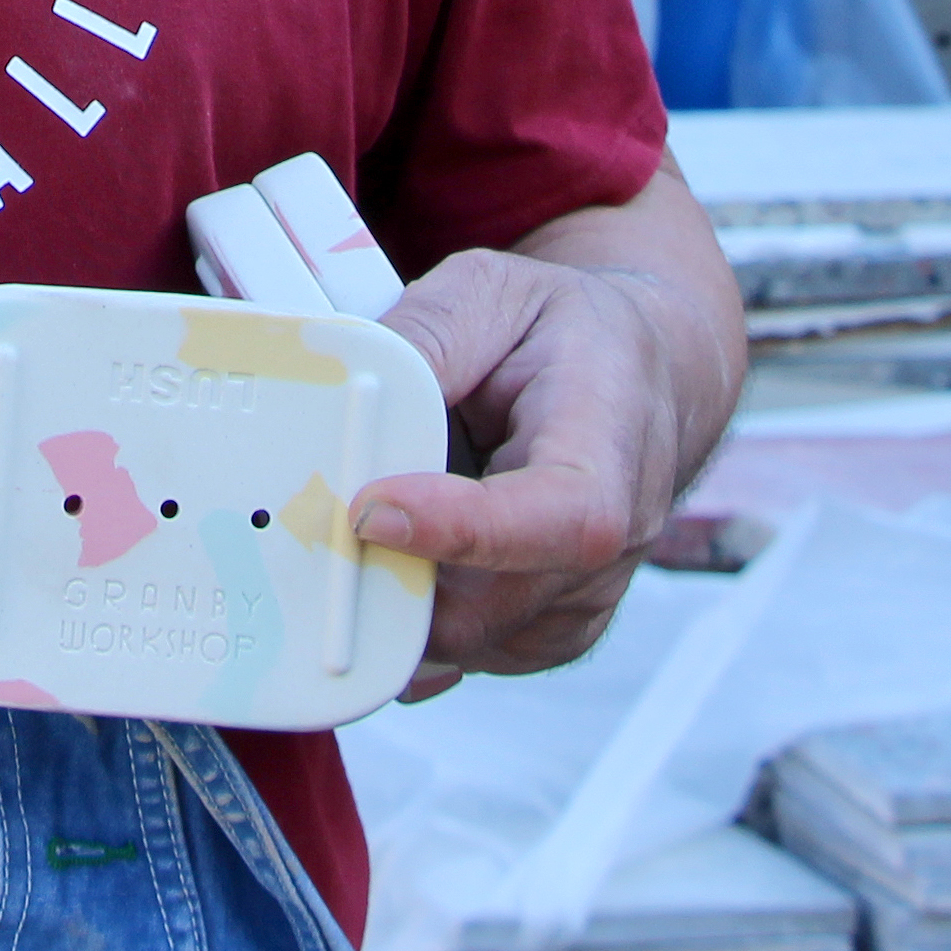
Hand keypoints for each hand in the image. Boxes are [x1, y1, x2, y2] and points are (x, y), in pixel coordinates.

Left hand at [355, 244, 726, 694]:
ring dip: (397, 592)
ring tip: (380, 511)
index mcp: (609, 450)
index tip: (370, 510)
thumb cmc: (566, 334)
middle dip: (388, 576)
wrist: (630, 376)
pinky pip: (461, 656)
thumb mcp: (490, 294)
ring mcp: (581, 603)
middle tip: (320, 520)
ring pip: (463, 644)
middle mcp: (611, 546)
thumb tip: (348, 390)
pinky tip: (405, 549)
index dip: (456, 529)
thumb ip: (422, 339)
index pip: (555, 519)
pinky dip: (413, 615)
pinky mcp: (546, 636)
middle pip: (489, 607)